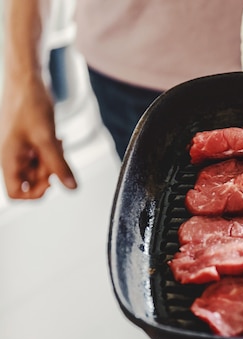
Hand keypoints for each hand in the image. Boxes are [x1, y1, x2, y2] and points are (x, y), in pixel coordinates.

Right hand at [0, 74, 76, 198]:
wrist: (26, 79)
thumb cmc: (29, 103)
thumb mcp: (47, 138)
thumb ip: (59, 164)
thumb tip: (71, 187)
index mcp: (9, 159)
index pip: (16, 194)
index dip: (35, 193)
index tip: (51, 181)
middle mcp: (12, 156)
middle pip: (31, 182)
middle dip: (49, 173)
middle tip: (58, 157)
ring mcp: (20, 149)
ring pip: (39, 168)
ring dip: (53, 161)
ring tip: (58, 144)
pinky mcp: (28, 140)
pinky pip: (41, 155)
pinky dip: (52, 152)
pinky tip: (57, 140)